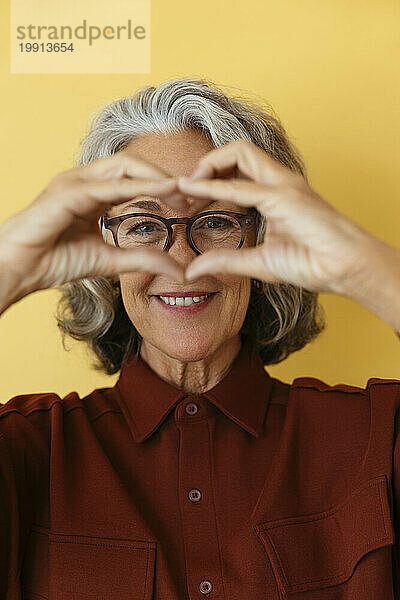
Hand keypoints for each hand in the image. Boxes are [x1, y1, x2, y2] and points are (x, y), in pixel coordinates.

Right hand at [0, 150, 188, 303]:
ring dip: (157, 176)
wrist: (18, 271)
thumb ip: (143, 260)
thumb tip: (179, 270)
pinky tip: (163, 191)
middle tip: (193, 196)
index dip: (164, 186)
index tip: (190, 203)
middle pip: (133, 164)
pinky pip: (108, 186)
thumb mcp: (110, 260)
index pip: (135, 177)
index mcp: (93, 192)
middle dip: (165, 176)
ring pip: (123, 167)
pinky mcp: (66, 194)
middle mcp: (84, 181)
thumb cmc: (54, 261)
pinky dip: (138, 186)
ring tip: (183, 190)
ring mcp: (73, 183)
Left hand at [178, 139, 381, 294]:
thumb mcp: (258, 262)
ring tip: (187, 185)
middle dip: (205, 163)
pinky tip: (194, 190)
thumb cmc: (312, 262)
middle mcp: (278, 181)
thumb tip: (193, 270)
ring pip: (240, 151)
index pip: (237, 170)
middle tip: (183, 189)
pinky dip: (214, 185)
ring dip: (208, 164)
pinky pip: (242, 184)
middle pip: (237, 151)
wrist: (344, 269)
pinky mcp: (284, 196)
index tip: (186, 199)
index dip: (208, 179)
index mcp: (274, 193)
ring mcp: (282, 184)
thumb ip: (225, 261)